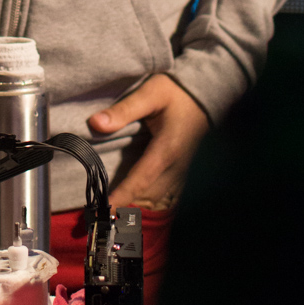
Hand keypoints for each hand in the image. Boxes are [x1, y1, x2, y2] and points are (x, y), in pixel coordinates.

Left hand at [87, 74, 208, 210]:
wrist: (208, 92)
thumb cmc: (178, 91)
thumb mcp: (151, 93)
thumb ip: (124, 110)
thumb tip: (95, 124)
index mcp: (166, 150)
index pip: (140, 181)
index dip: (122, 196)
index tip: (105, 210)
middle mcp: (176, 166)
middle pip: (148, 196)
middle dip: (126, 205)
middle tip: (100, 212)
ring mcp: (182, 170)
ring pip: (157, 196)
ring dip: (136, 203)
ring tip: (112, 208)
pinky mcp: (183, 169)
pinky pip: (165, 190)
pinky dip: (147, 196)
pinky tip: (132, 196)